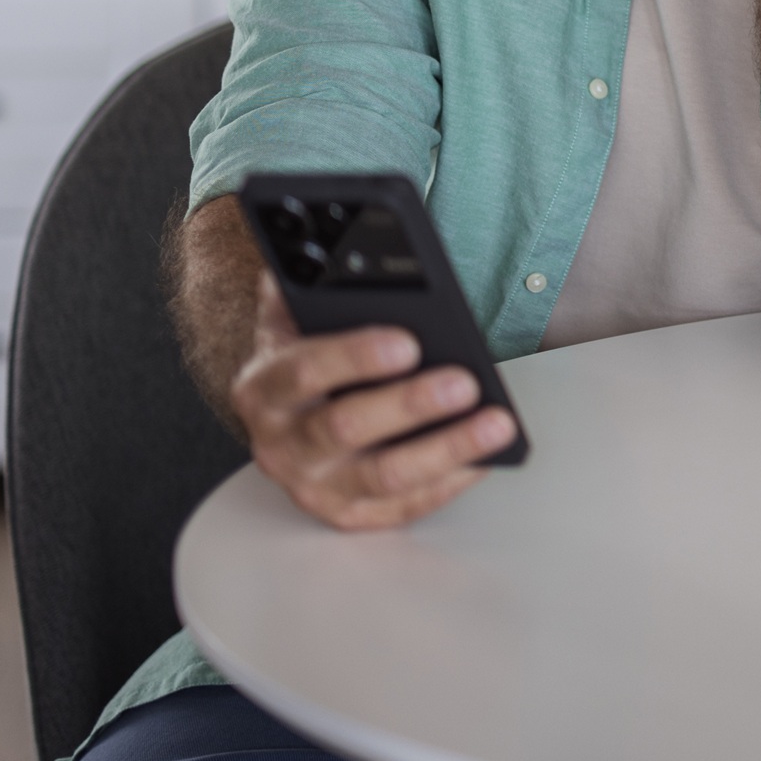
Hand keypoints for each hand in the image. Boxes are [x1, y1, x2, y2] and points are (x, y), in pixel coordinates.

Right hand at [230, 278, 513, 529]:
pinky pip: (404, 507)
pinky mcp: (348, 515)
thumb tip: (335, 244)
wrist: (287, 413)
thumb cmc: (306, 354)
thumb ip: (309, 280)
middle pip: (345, 428)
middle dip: (410, 405)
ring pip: (384, 476)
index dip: (354, 357)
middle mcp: (279, 445)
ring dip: (445, 449)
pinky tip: (487, 457)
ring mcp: (313, 487)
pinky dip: (449, 483)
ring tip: (497, 423)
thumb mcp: (296, 315)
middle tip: (464, 382)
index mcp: (263, 388)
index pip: (302, 371)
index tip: (408, 341)